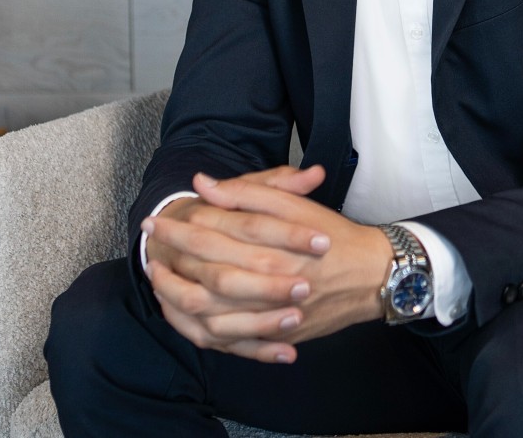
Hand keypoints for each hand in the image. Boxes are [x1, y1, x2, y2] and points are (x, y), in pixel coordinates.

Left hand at [143, 165, 390, 362]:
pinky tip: (183, 314)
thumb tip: (205, 183)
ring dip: (180, 295)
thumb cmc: (333, 234)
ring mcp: (275, 312)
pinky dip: (203, 328)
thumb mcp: (295, 205)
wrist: (373, 274)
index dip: (184, 224)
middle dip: (175, 256)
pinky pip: (232, 340)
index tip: (157, 217)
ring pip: (215, 311)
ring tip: (157, 278)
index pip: (219, 232)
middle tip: (149, 242)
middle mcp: (274, 279)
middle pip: (211, 270)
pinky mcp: (279, 335)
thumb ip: (250, 193)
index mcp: (276, 243)